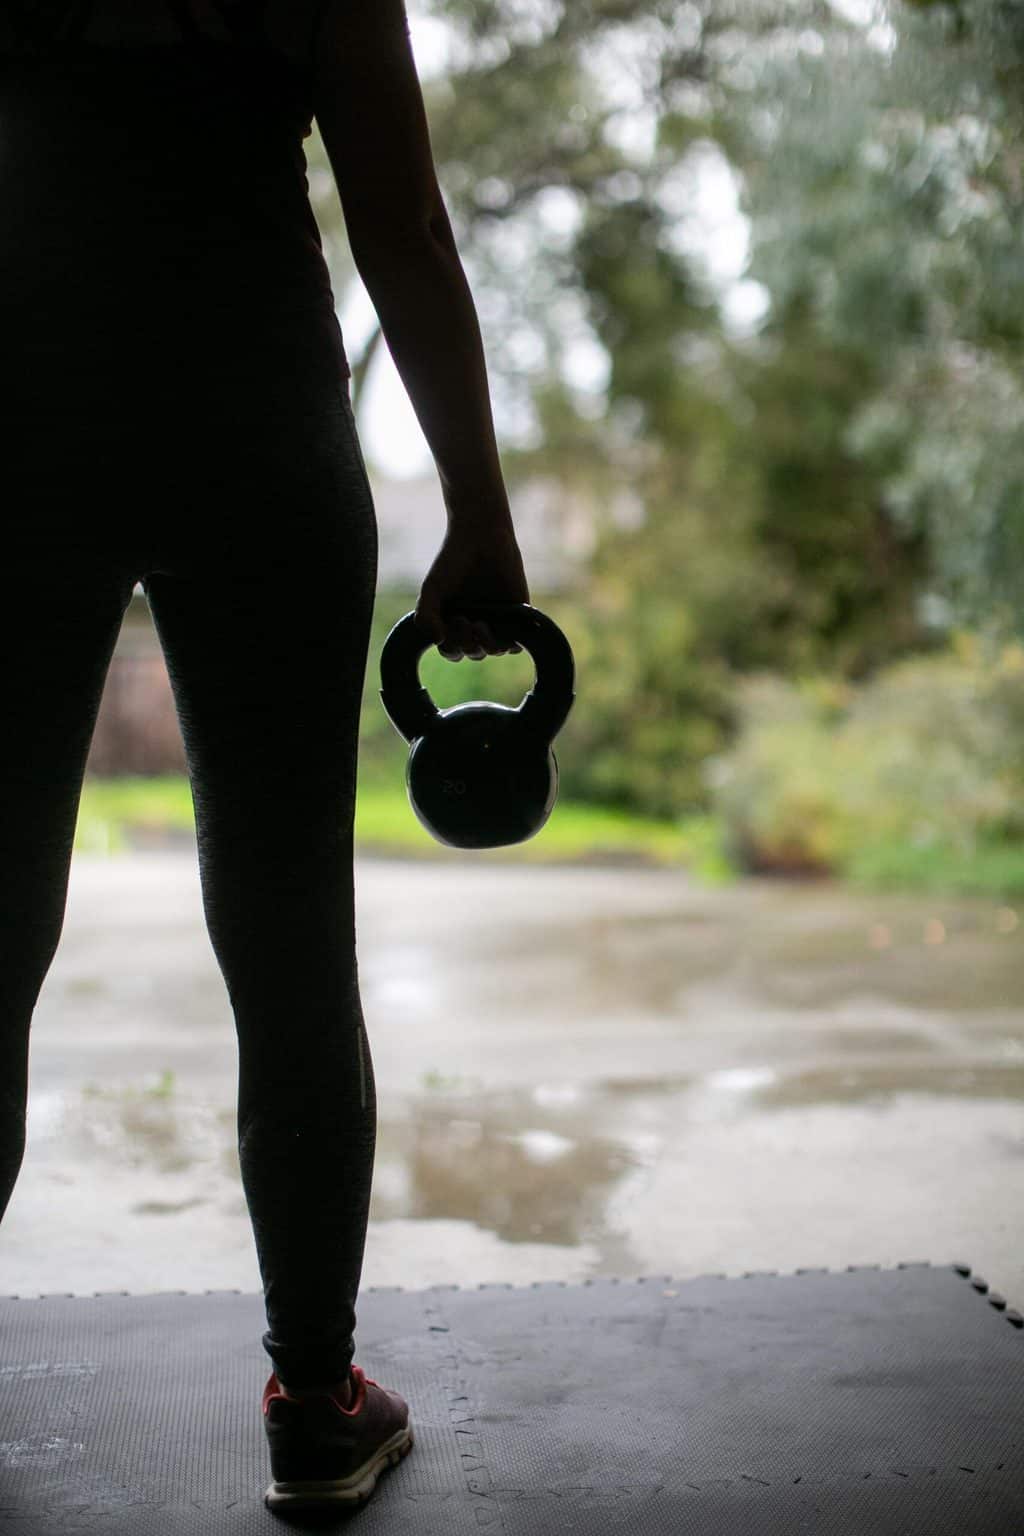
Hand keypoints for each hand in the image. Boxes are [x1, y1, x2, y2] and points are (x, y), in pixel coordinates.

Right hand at [414, 519, 530, 660]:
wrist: (481, 536)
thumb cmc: (452, 561)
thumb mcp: (431, 589)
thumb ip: (425, 616)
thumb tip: (437, 641)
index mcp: (453, 622)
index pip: (452, 651)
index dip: (450, 648)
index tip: (449, 624)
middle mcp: (475, 624)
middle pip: (472, 653)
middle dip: (466, 644)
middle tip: (463, 620)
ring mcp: (497, 620)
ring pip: (493, 651)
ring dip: (485, 645)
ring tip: (480, 625)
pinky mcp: (516, 614)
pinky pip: (516, 644)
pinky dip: (509, 644)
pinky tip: (498, 628)